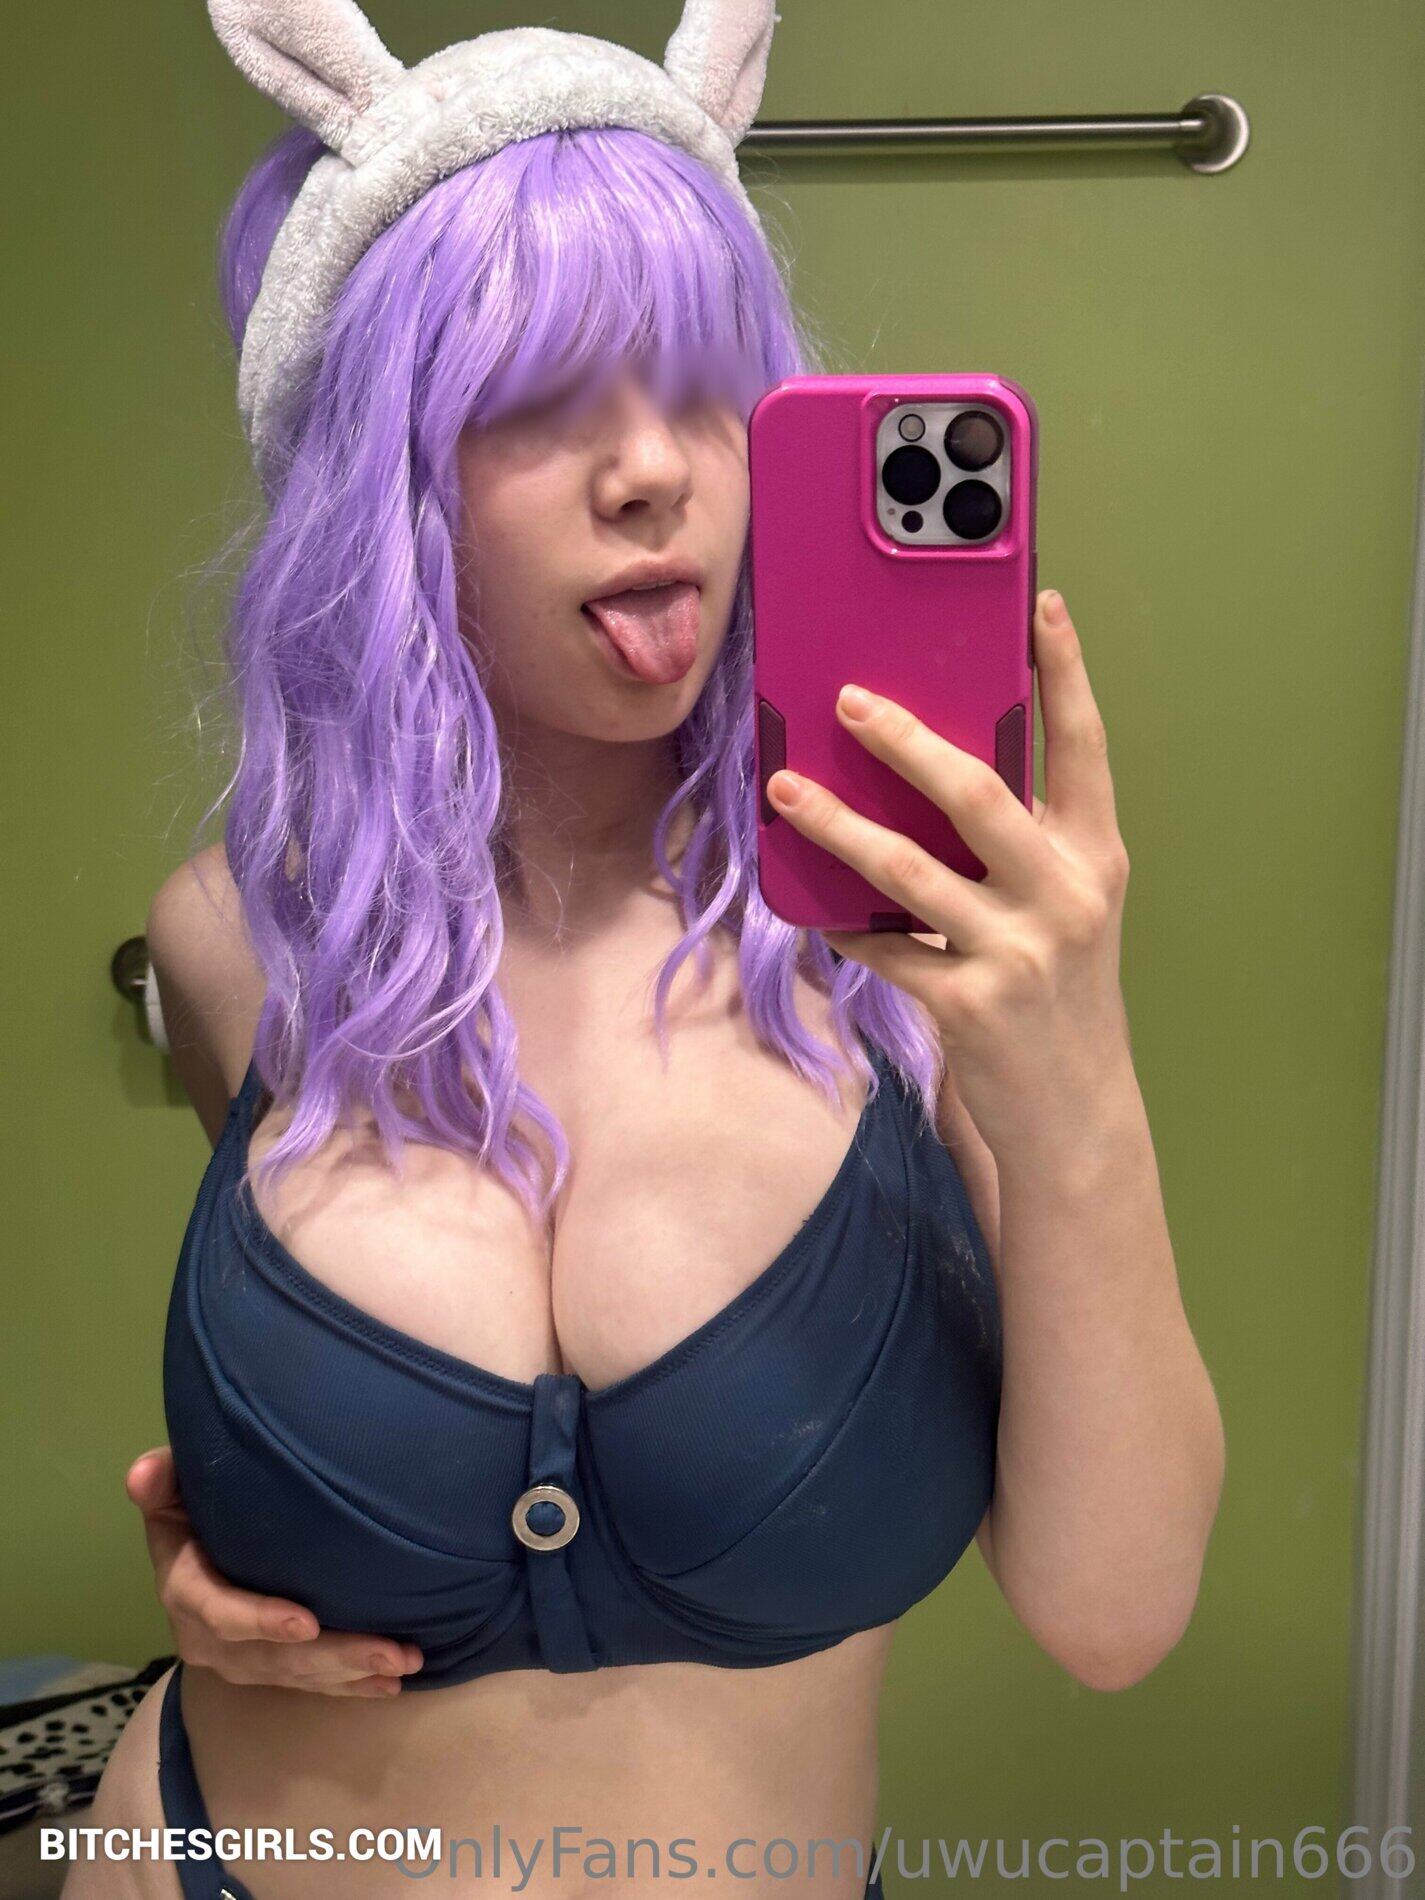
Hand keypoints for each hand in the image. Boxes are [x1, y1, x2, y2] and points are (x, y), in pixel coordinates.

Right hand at [126, 1447, 422, 1696]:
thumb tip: (142, 1474)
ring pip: (294, 1675)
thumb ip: (163, 1480)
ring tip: (402, 1663)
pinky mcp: (265, 1666)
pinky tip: (391, 1683)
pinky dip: (349, 1685)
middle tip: (387, 1650)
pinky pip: (307, 1682)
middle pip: (269, 1657)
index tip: (307, 1623)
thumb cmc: (194, 1498)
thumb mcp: (173, 1484)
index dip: (259, 1621)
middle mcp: (207, 1635)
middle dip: (329, 1657)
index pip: (217, 1612)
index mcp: (184, 1587)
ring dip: (350, 1673)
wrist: (199, 1533)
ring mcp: (238, 1657)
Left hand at [764, 589, 1132, 1162]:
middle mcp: (1064, 895)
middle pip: (976, 793)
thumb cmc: (1061, 995)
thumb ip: (1022, 846)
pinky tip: (805, 903)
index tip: (1041, 606)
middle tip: (848, 699)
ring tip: (787, 786)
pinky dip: (840, 923)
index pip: (1085, 748)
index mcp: (1094, 858)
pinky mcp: (968, 1004)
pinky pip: (882, 947)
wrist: (1075, 1114)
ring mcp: (1017, 951)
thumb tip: (933, 774)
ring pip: (906, 869)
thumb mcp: (1067, 910)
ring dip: (836, 824)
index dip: (1066, 674)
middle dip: (906, 740)